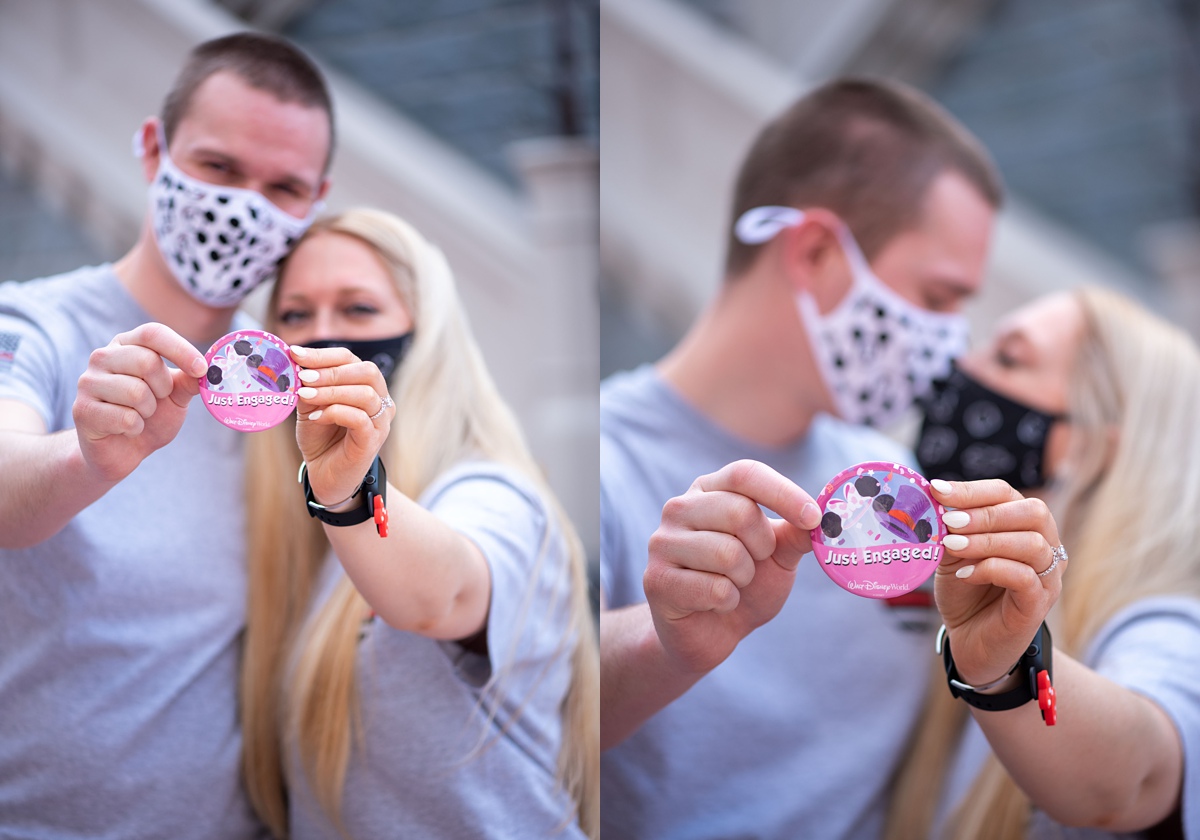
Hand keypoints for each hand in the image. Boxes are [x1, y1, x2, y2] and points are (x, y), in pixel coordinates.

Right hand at [72, 323, 206, 481]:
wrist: (122, 451)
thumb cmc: (150, 416)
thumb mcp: (176, 396)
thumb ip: (189, 381)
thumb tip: (209, 370)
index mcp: (127, 345)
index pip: (153, 333)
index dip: (180, 349)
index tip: (201, 369)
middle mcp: (103, 357)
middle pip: (146, 361)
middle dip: (163, 388)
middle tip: (157, 400)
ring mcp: (88, 382)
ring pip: (136, 392)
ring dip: (148, 411)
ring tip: (140, 415)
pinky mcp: (82, 410)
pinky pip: (125, 419)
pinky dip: (136, 428)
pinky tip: (126, 429)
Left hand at [291, 344, 394, 505]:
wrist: (325, 475)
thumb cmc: (321, 438)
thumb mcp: (309, 405)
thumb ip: (307, 386)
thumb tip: (295, 363)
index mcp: (365, 386)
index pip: (351, 359)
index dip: (323, 354)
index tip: (295, 354)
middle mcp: (380, 401)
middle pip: (367, 371)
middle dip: (332, 371)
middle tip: (304, 377)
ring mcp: (380, 422)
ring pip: (365, 394)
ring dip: (331, 391)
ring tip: (305, 397)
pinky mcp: (373, 441)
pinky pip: (359, 419)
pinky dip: (335, 412)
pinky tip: (315, 417)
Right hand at [643, 459, 820, 674]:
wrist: (709, 633)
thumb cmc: (744, 585)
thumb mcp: (778, 556)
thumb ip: (795, 534)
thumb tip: (824, 517)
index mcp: (709, 490)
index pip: (745, 474)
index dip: (782, 493)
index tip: (813, 518)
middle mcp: (679, 508)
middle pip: (739, 512)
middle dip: (762, 547)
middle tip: (755, 564)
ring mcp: (662, 543)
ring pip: (727, 553)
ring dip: (744, 579)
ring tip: (732, 584)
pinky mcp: (656, 580)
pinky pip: (714, 589)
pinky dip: (728, 602)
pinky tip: (716, 604)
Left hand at [930, 478, 1064, 685]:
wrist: (969, 640)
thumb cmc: (964, 591)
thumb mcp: (952, 554)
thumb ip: (951, 529)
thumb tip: (936, 501)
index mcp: (1023, 526)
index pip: (1007, 493)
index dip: (973, 490)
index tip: (937, 490)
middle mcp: (1045, 547)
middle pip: (1033, 512)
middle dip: (986, 513)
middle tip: (950, 522)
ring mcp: (1046, 577)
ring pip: (1032, 544)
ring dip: (986, 540)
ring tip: (952, 546)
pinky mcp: (1039, 605)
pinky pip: (1025, 577)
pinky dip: (992, 569)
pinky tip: (965, 574)